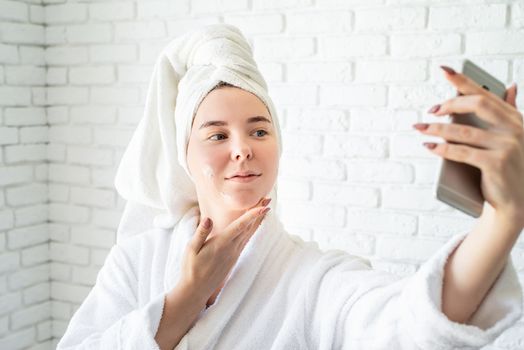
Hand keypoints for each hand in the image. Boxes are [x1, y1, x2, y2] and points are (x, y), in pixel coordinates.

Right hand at [179, 197, 270, 304]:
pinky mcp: (234, 258)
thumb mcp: (191, 249)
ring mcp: (234, 254)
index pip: (240, 226)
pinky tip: (254, 226)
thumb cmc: (191, 268)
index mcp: (222, 243)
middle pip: (249, 227)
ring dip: (257, 221)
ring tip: (265, 209)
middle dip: (259, 213)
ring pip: (249, 234)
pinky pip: (246, 241)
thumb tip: (207, 219)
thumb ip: (200, 233)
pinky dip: (252, 230)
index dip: (252, 215)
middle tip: (268, 200)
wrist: (196, 290)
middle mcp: (232, 248)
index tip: (263, 207)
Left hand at [413, 66, 523, 227]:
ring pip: (464, 131)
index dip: (464, 81)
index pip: (486, 94)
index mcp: (515, 119)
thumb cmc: (511, 167)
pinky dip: (443, 149)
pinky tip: (430, 146)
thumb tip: (512, 86)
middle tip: (431, 111)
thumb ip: (511, 111)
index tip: (444, 70)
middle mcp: (515, 129)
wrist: (519, 201)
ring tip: (421, 128)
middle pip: (477, 105)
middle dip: (449, 104)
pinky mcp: (497, 164)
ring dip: (437, 129)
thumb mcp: (514, 137)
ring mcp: (507, 146)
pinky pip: (463, 152)